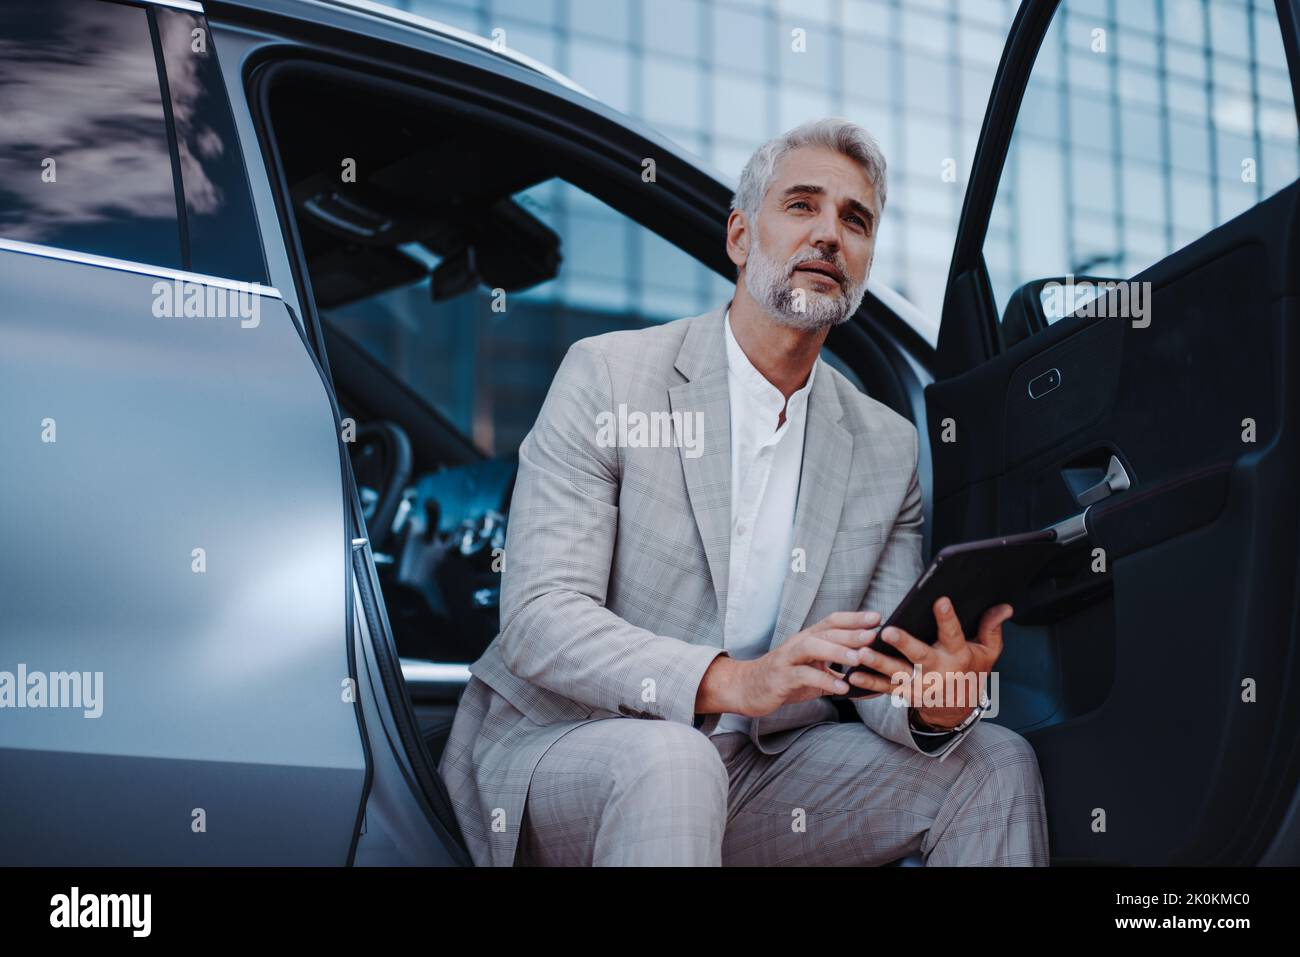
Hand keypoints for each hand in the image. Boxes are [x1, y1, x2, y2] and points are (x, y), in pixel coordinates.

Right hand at [726, 611, 882, 717]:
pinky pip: (803, 676)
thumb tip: (869, 682)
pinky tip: (841, 688)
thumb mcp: (814, 673)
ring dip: (837, 652)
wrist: (748, 688)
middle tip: (874, 635)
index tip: (877, 617)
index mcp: (808, 639)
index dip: (854, 618)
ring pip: (812, 647)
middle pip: (826, 632)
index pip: (832, 621)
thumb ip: (837, 674)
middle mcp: (798, 643)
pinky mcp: (781, 677)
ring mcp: (788, 659)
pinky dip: (823, 680)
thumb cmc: (786, 679)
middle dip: (851, 632)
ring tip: (858, 659)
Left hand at [843, 596, 1011, 729]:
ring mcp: (921, 685)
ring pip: (897, 673)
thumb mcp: (988, 652)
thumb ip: (991, 627)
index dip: (947, 617)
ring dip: (878, 664)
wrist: (959, 709)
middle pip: (920, 655)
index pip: (954, 634)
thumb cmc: (972, 671)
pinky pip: (885, 689)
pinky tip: (851, 674)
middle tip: (888, 632)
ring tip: (861, 653)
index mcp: (959, 656)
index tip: (940, 600)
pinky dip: (868, 684)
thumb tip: (1004, 606)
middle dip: (904, 643)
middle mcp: (939, 671)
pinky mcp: (906, 695)